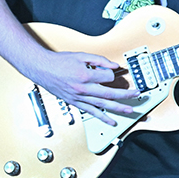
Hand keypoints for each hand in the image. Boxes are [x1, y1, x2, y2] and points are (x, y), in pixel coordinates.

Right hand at [23, 51, 137, 125]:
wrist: (41, 68)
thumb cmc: (59, 62)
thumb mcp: (81, 55)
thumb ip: (100, 60)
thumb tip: (114, 66)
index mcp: (85, 76)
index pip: (108, 78)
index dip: (114, 74)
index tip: (115, 72)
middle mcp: (83, 89)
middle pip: (110, 94)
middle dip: (126, 95)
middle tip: (137, 95)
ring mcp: (79, 97)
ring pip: (102, 105)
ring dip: (118, 109)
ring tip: (130, 110)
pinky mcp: (74, 102)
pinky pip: (91, 112)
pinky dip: (102, 117)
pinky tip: (111, 121)